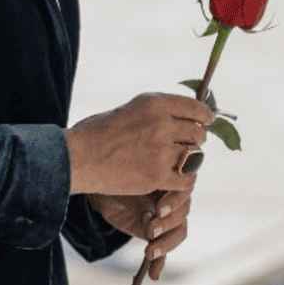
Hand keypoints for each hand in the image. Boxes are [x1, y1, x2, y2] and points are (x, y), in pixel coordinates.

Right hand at [65, 91, 212, 196]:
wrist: (78, 157)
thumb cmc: (97, 133)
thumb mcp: (130, 109)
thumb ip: (157, 112)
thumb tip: (185, 117)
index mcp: (154, 103)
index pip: (196, 108)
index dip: (204, 117)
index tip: (205, 122)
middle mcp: (161, 124)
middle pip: (198, 134)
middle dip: (194, 140)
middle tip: (183, 146)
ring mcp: (161, 151)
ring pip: (195, 157)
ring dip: (188, 161)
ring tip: (174, 163)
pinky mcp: (157, 175)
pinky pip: (187, 180)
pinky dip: (182, 181)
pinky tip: (172, 179)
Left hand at [88, 182, 194, 279]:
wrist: (104, 191)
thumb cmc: (118, 177)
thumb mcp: (129, 178)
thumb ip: (144, 183)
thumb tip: (149, 193)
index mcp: (171, 183)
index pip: (183, 193)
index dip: (173, 202)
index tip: (158, 210)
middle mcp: (174, 202)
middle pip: (181, 216)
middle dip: (167, 225)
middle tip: (151, 230)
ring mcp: (167, 220)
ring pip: (176, 234)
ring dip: (165, 245)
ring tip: (149, 253)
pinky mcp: (157, 236)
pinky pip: (163, 251)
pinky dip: (159, 264)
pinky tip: (153, 275)